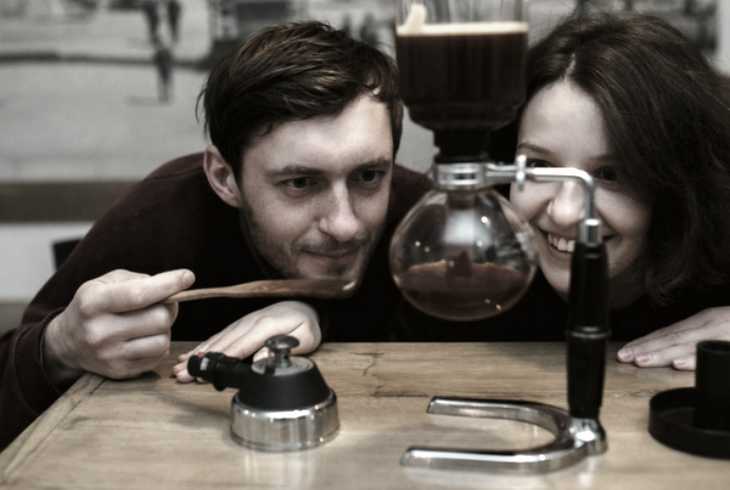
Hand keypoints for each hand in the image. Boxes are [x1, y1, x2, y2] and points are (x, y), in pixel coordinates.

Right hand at [44, 269, 194, 383]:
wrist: (67, 342)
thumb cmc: (94, 305)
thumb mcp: (106, 283)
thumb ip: (140, 280)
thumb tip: (177, 284)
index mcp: (92, 302)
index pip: (139, 294)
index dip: (168, 285)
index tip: (187, 277)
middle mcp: (99, 331)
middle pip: (158, 318)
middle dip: (167, 307)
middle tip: (160, 304)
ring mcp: (109, 355)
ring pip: (163, 339)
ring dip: (164, 328)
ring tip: (150, 322)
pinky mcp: (120, 372)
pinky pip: (159, 356)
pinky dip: (159, 343)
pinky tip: (145, 337)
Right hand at [172, 301, 320, 381]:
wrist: (304, 306)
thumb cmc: (306, 324)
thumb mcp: (307, 338)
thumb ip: (287, 348)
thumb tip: (261, 361)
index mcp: (266, 325)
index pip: (241, 345)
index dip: (222, 359)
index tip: (206, 371)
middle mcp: (250, 322)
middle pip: (223, 344)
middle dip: (202, 361)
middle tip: (182, 375)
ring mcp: (242, 323)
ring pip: (217, 340)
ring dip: (198, 355)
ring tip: (179, 369)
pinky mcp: (239, 325)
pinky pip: (219, 336)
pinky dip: (203, 346)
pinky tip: (190, 355)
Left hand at [616, 307, 729, 369]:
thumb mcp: (719, 327)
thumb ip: (696, 337)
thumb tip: (673, 352)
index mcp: (703, 321)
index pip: (667, 333)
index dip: (644, 342)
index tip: (624, 351)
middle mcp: (709, 326)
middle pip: (671, 338)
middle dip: (645, 348)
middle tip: (623, 356)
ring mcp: (721, 336)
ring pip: (686, 346)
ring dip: (661, 354)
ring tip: (640, 360)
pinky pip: (714, 354)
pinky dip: (694, 360)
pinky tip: (678, 364)